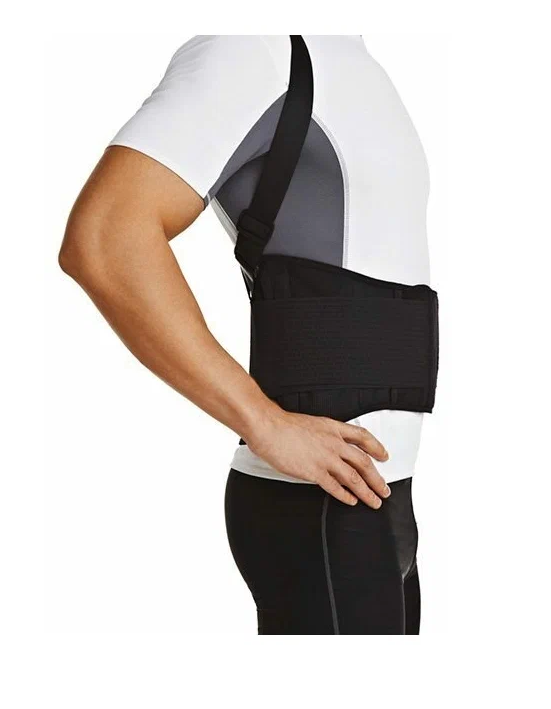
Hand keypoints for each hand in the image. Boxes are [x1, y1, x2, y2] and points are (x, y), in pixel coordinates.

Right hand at [246, 409, 389, 507]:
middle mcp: (334, 443)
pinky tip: (351, 501)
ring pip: (354, 477)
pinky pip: (335, 487)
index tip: (384, 456)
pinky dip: (345, 496)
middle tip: (384, 489)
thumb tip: (329, 444)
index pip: (363, 437)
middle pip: (364, 462)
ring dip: (367, 491)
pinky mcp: (314, 472)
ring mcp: (325, 458)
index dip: (376, 447)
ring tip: (374, 501)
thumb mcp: (312, 423)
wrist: (269, 427)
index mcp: (333, 428)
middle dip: (377, 478)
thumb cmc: (283, 425)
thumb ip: (324, 434)